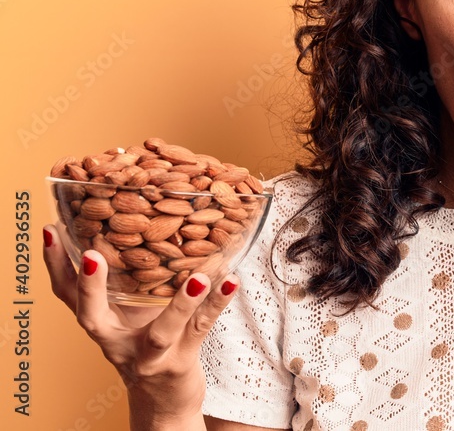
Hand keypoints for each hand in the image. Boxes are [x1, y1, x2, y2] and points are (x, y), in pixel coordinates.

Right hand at [42, 223, 237, 422]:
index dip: (56, 266)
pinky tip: (231, 282)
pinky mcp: (180, 363)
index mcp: (102, 325)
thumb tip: (140, 222)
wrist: (164, 405)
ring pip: (161, 332)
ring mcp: (149, 356)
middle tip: (91, 255)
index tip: (49, 232)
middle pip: (93, 317)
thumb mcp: (133, 314)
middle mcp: (117, 343)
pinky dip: (217, 304)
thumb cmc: (150, 347)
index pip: (68, 296)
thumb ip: (133, 279)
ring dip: (180, 304)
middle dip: (90, 287)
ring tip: (199, 277)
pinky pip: (201, 330)